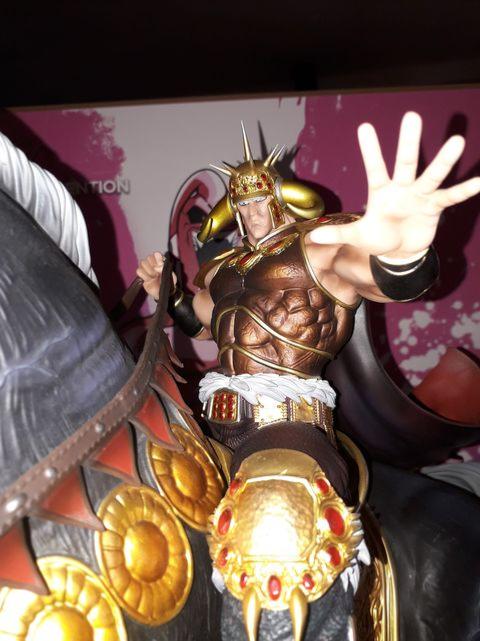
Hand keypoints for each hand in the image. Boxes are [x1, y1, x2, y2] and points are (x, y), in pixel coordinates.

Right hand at [136, 252, 176, 299]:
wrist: (164, 293)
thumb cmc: (169, 284)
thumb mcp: (171, 275)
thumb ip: (164, 269)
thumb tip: (156, 267)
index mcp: (161, 262)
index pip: (156, 254)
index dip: (157, 258)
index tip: (160, 264)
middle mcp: (153, 264)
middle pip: (148, 257)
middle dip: (153, 265)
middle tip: (157, 273)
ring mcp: (147, 269)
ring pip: (143, 263)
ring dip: (149, 270)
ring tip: (153, 277)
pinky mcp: (142, 275)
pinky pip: (139, 270)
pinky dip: (144, 275)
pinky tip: (149, 279)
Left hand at [310, 112, 479, 258]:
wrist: (399, 252)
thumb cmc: (378, 238)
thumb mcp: (358, 236)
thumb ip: (337, 234)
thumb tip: (311, 237)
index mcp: (380, 192)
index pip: (374, 168)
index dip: (370, 150)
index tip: (364, 126)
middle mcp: (401, 188)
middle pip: (405, 163)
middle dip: (408, 142)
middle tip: (412, 116)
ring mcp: (420, 196)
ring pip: (432, 175)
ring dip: (444, 160)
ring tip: (457, 140)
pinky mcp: (434, 207)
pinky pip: (451, 197)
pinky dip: (465, 190)